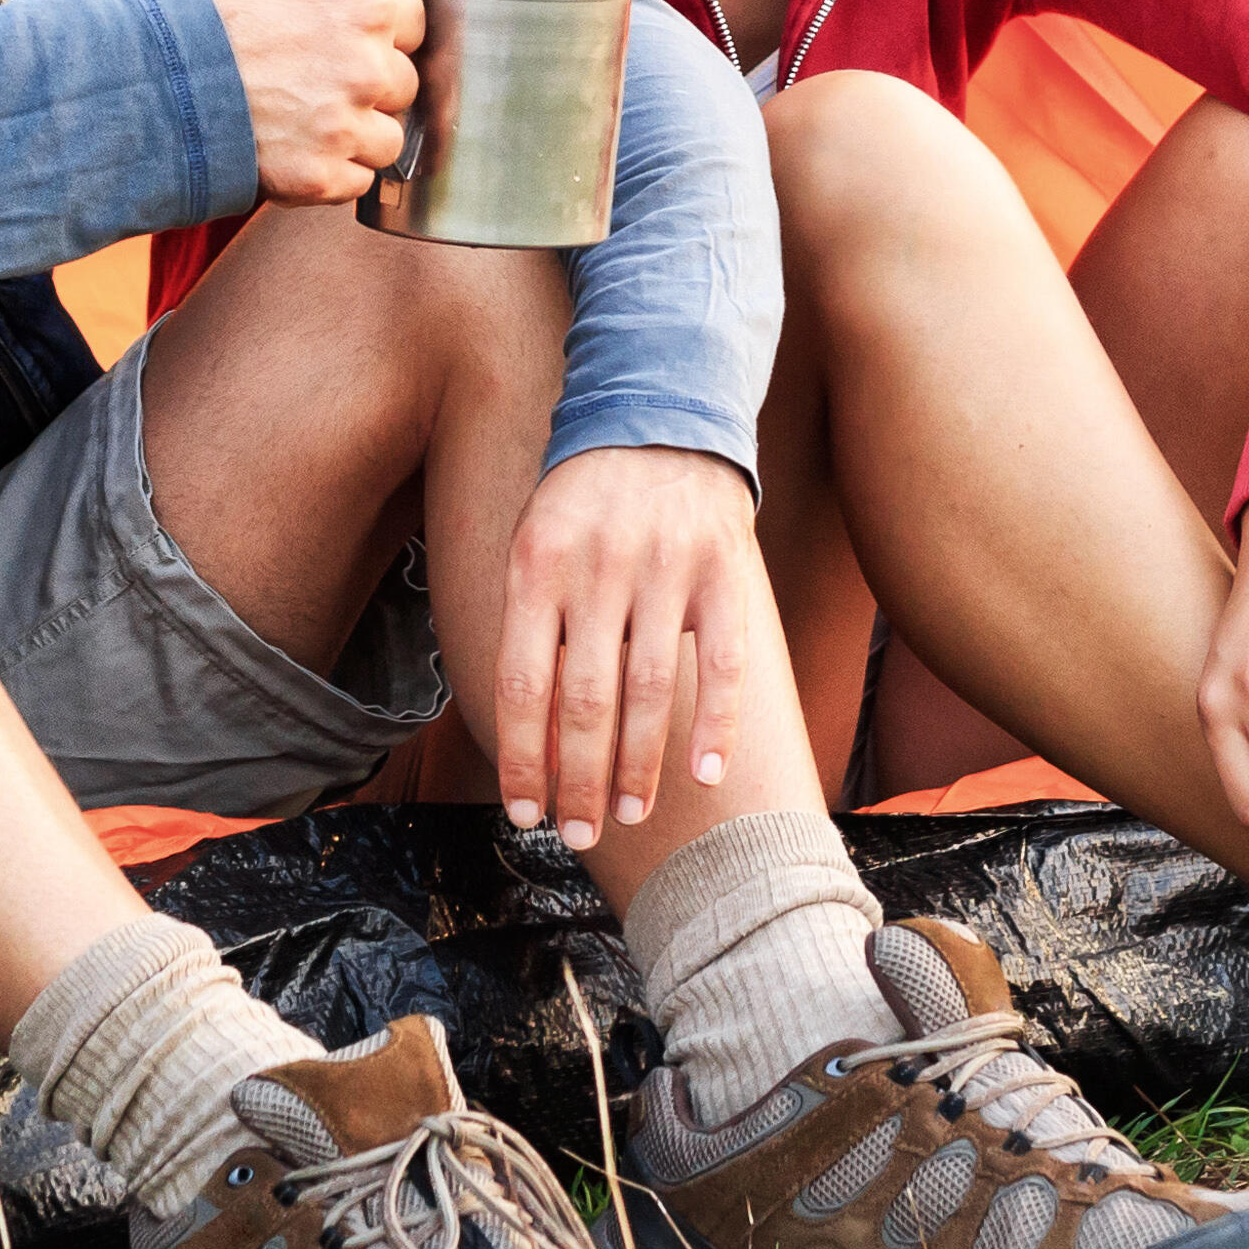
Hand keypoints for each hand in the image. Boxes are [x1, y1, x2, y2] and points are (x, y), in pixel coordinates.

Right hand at [168, 0, 452, 203]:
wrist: (131, 62)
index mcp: (372, 1)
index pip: (415, 20)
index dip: (373, 21)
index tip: (329, 24)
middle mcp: (369, 68)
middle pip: (404, 82)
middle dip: (367, 76)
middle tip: (305, 66)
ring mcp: (343, 128)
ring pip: (387, 138)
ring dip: (355, 128)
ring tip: (296, 108)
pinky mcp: (314, 178)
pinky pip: (356, 182)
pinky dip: (330, 169)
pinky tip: (288, 142)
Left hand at [490, 446, 763, 836]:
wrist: (660, 414)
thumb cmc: (583, 503)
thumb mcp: (534, 544)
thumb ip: (531, 628)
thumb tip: (530, 742)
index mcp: (536, 565)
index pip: (523, 686)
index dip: (524, 760)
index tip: (525, 812)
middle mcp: (599, 567)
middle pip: (586, 702)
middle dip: (580, 782)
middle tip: (578, 834)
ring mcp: (666, 567)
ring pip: (651, 692)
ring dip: (639, 767)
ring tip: (628, 813)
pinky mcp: (724, 567)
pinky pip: (724, 662)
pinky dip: (717, 723)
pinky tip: (706, 774)